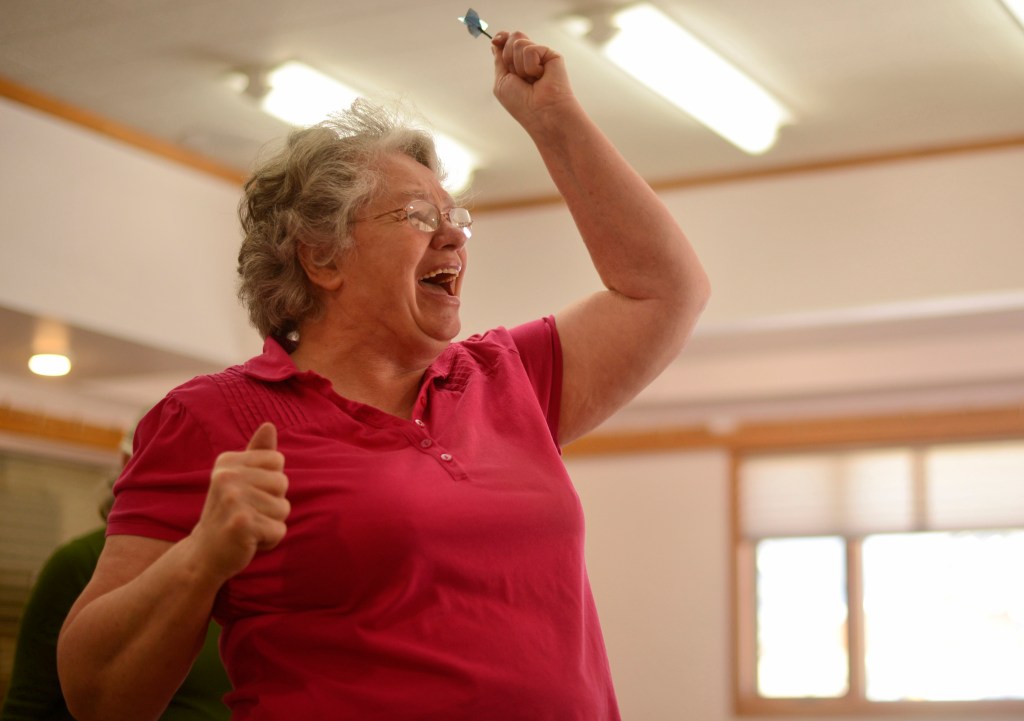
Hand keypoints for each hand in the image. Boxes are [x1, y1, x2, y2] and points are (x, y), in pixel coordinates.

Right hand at [189, 422, 289, 581]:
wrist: (203, 554)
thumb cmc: (229, 514)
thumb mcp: (240, 480)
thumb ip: (257, 453)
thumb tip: (269, 425)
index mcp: (227, 462)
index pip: (277, 460)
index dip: (270, 482)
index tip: (247, 495)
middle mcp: (227, 476)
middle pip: (282, 483)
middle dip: (273, 504)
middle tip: (247, 514)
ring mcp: (233, 500)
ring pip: (283, 508)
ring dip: (271, 524)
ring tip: (247, 527)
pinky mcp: (241, 524)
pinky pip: (279, 530)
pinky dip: (269, 541)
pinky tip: (247, 542)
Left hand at [491, 31, 574, 126]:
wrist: (541, 113)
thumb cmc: (522, 104)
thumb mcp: (501, 82)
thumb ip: (499, 60)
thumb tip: (496, 42)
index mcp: (516, 65)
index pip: (507, 41)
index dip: (501, 38)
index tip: (496, 40)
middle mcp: (529, 59)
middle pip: (512, 38)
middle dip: (508, 58)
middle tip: (519, 78)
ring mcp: (541, 56)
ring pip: (519, 42)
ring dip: (519, 66)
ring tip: (531, 80)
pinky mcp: (551, 55)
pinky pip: (531, 49)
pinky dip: (530, 66)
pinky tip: (540, 77)